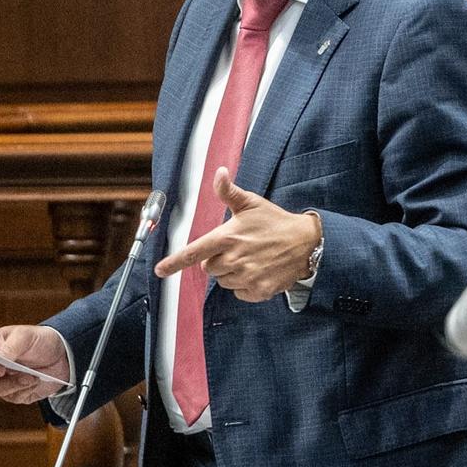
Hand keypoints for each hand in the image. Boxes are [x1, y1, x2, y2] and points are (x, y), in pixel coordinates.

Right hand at [0, 324, 71, 404]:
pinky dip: (25, 389)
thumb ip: (9, 347)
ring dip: (13, 383)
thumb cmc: (40, 340)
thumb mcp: (25, 336)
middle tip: (2, 367)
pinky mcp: (15, 393)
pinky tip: (36, 380)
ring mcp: (2, 380)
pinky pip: (13, 397)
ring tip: (29, 375)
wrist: (63, 356)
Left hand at [154, 167, 321, 303]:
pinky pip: (239, 293)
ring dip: (231, 274)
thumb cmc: (275, 222)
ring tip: (250, 260)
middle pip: (209, 268)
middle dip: (217, 261)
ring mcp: (247, 276)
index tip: (160, 271)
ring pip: (224, 282)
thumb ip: (229, 192)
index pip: (193, 252)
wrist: (307, 243)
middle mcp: (234, 259)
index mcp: (227, 237)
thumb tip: (219, 173)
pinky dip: (245, 286)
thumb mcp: (252, 203)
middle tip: (237, 249)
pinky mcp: (259, 290)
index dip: (174, 263)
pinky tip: (258, 272)